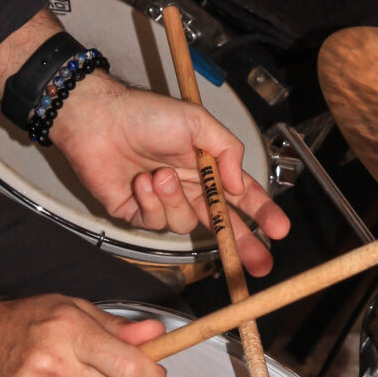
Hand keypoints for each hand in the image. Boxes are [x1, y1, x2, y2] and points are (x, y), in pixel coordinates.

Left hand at [49, 73, 289, 275]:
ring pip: (184, 223)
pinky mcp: (137, 212)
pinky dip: (150, 201)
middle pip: (221, 223)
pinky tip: (140, 181)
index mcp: (206, 166)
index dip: (261, 212)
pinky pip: (154, 222)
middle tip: (258, 263)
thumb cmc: (145, 114)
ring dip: (174, 201)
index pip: (240, 194)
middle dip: (241, 242)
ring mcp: (163, 202)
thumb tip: (237, 184)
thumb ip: (226, 150)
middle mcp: (188, 187)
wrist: (98, 120)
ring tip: (159, 174)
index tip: (279, 229)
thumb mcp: (196, 121)